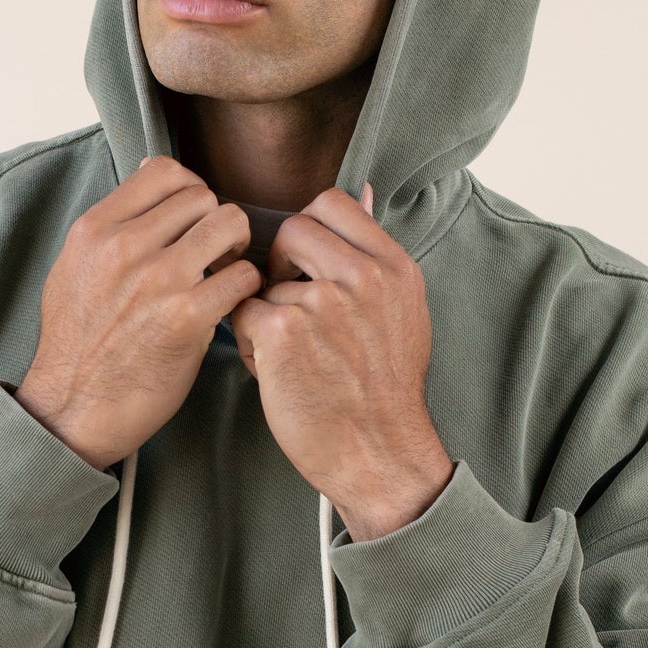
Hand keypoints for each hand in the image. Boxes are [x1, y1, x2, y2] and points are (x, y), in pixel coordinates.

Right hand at [15, 157, 262, 469]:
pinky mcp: (188, 317)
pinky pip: (242, 276)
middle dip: (215, 221)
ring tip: (225, 271)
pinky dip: (245, 288)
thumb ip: (109, 223)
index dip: (190, 189)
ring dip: (236, 247)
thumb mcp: (73, 267)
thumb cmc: (76, 344)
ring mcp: (158, 280)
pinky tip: (230, 304)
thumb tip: (147, 173)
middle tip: (214, 251)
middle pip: (202, 196)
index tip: (192, 218)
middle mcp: (126, 246)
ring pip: (229, 224)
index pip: (164, 170)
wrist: (73, 407)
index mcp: (96, 228)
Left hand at [228, 183, 455, 537]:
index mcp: (393, 267)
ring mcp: (322, 302)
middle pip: (292, 229)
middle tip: (289, 304)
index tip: (308, 264)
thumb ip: (377, 256)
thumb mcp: (404, 311)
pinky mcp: (284, 332)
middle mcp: (362, 277)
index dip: (309, 229)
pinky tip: (277, 371)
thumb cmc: (385, 390)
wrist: (379, 453)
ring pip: (264, 279)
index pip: (333, 203)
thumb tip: (364, 194)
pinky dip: (252, 343)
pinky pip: (244, 313)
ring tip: (291, 354)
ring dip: (267, 312)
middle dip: (280, 264)